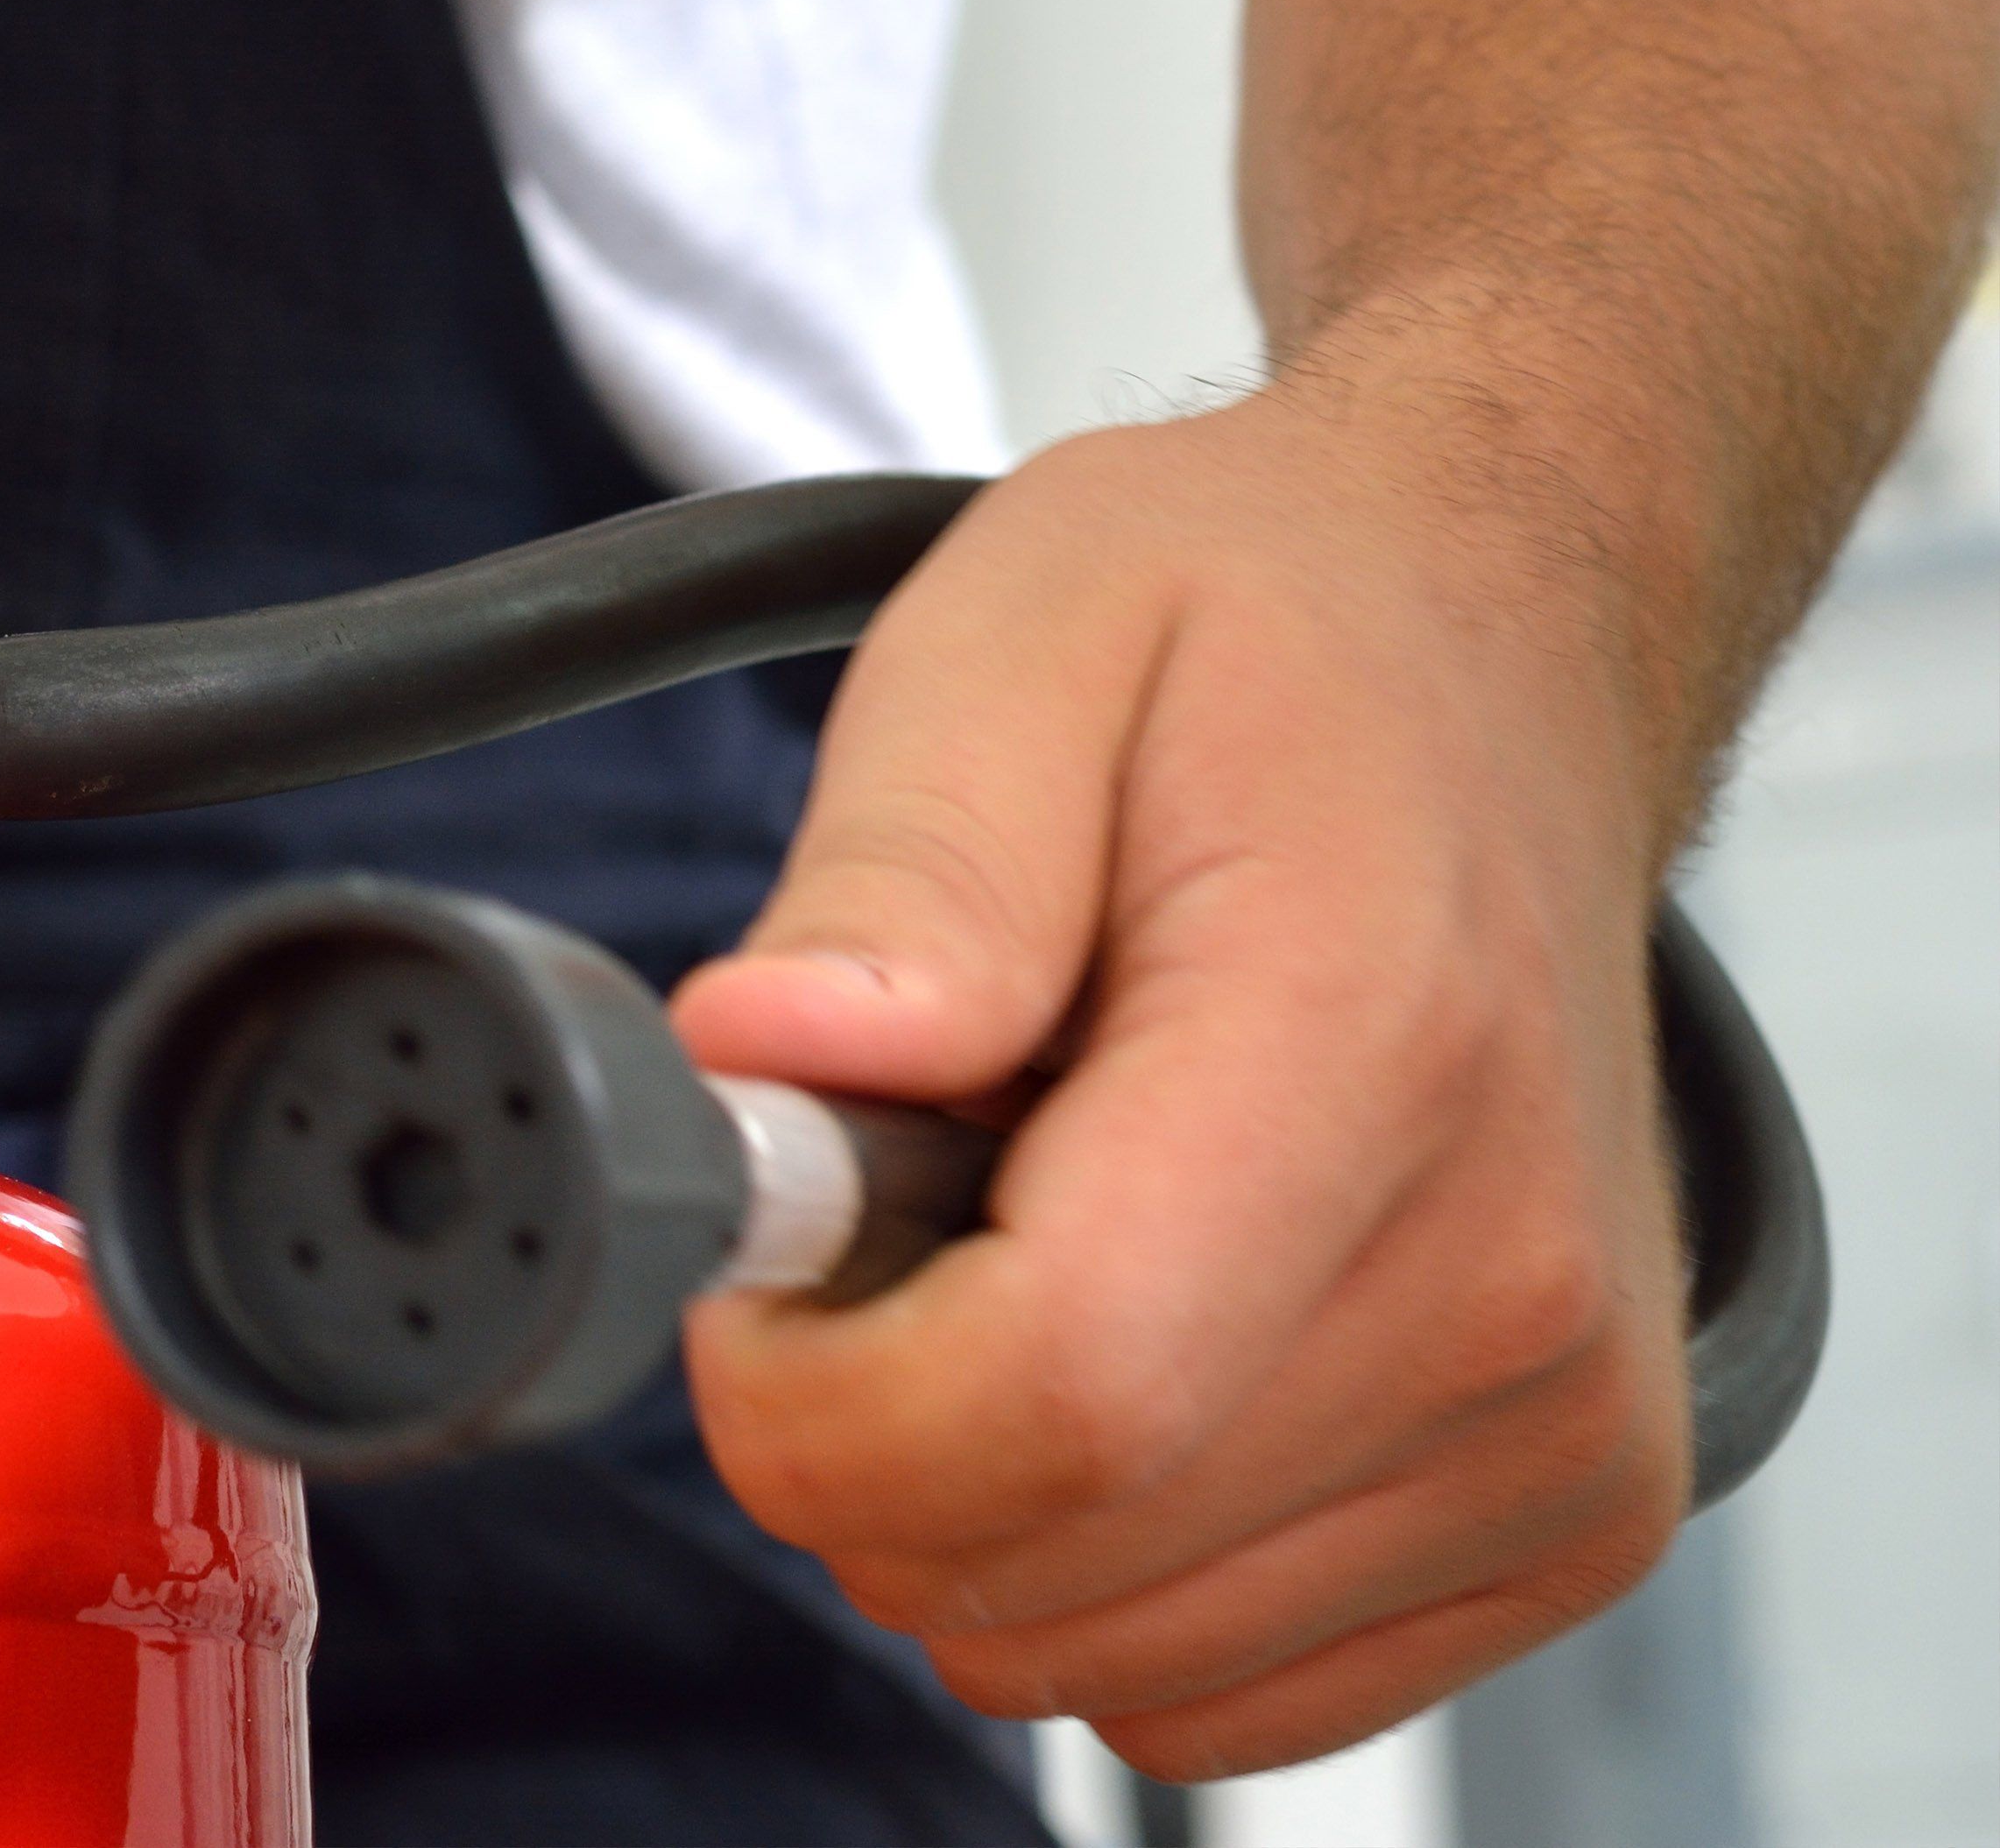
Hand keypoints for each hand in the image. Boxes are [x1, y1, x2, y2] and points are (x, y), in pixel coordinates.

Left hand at [669, 384, 1692, 1778]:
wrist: (1498, 655)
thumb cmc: (1262, 639)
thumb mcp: (1025, 634)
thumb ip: (900, 868)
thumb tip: (768, 1061)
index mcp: (1372, 1052)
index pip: (1049, 1397)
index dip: (810, 1387)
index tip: (764, 1247)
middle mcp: (1511, 1290)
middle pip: (1041, 1557)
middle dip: (862, 1419)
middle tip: (895, 1191)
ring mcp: (1557, 1432)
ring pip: (1097, 1651)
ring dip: (978, 1482)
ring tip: (1034, 1226)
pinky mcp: (1558, 1521)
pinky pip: (1208, 1687)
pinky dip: (1097, 1555)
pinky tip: (1132, 1331)